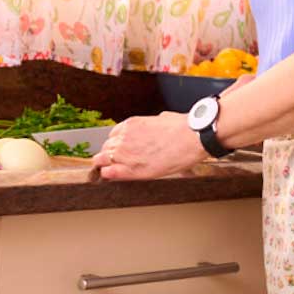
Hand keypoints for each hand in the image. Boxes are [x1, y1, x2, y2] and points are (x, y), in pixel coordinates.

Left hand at [92, 111, 207, 180]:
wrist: (191, 138)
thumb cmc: (183, 128)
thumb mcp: (164, 118)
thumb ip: (154, 123)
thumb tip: (157, 123)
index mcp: (131, 124)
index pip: (113, 135)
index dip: (116, 143)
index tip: (119, 148)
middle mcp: (124, 137)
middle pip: (106, 147)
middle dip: (109, 154)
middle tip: (116, 161)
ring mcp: (125, 153)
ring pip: (102, 160)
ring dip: (105, 164)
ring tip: (110, 170)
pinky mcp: (130, 169)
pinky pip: (108, 172)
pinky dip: (107, 174)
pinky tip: (109, 176)